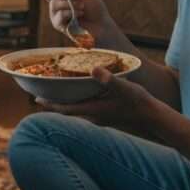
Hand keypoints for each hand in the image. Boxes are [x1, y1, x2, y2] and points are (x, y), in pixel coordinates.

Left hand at [37, 66, 159, 131]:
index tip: (36, 99)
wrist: (153, 120)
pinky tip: (81, 96)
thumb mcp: (124, 88)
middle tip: (40, 95)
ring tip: (56, 94)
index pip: (65, 109)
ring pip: (77, 111)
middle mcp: (94, 117)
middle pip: (68, 111)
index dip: (50, 104)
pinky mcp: (107, 116)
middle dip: (54, 104)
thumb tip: (94, 70)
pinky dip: (78, 103)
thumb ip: (109, 79)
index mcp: (94, 110)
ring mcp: (100, 118)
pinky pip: (86, 110)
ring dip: (65, 104)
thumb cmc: (138, 103)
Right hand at [41, 0, 111, 41]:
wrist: (102, 25)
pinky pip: (58, 15)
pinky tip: (79, 15)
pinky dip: (70, 13)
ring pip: (54, 4)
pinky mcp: (58, 25)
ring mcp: (56, 14)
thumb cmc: (95, 8)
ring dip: (70, 4)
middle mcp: (56, 2)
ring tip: (82, 7)